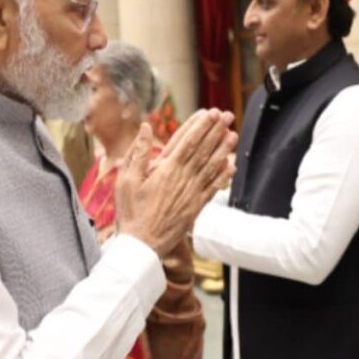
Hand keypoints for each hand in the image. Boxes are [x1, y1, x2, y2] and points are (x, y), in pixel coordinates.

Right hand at [115, 109, 237, 256]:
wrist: (141, 245)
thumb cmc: (130, 212)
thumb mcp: (126, 179)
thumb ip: (138, 152)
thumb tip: (146, 128)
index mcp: (165, 169)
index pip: (187, 141)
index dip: (200, 125)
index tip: (209, 112)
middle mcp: (182, 178)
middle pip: (203, 150)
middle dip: (215, 131)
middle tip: (226, 115)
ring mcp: (191, 193)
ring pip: (211, 166)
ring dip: (223, 149)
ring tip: (233, 134)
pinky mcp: (196, 207)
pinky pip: (213, 188)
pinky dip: (223, 176)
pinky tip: (231, 166)